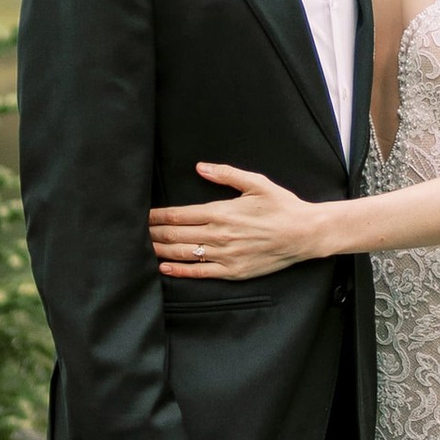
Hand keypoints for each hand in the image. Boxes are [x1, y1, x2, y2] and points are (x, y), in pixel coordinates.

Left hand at [149, 165, 323, 279]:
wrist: (304, 233)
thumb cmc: (282, 206)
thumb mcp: (256, 183)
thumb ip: (226, 174)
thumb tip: (201, 167)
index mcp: (221, 212)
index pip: (178, 214)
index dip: (156, 216)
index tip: (142, 215)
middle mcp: (219, 235)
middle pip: (175, 234)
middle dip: (152, 232)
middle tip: (135, 231)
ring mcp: (225, 256)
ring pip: (183, 253)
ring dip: (160, 250)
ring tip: (143, 248)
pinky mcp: (232, 271)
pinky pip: (199, 272)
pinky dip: (179, 270)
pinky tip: (165, 267)